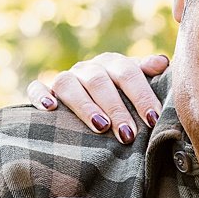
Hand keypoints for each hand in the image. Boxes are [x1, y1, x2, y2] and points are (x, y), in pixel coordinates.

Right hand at [26, 52, 170, 143]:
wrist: (91, 103)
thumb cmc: (122, 100)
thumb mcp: (136, 87)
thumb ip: (148, 76)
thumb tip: (162, 63)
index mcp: (112, 64)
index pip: (128, 73)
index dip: (141, 95)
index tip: (152, 119)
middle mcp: (87, 68)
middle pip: (99, 81)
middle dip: (116, 108)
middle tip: (128, 134)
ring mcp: (65, 78)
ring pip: (69, 84)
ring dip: (84, 106)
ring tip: (100, 127)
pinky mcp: (45, 91)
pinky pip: (37, 88)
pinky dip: (41, 95)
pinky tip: (49, 108)